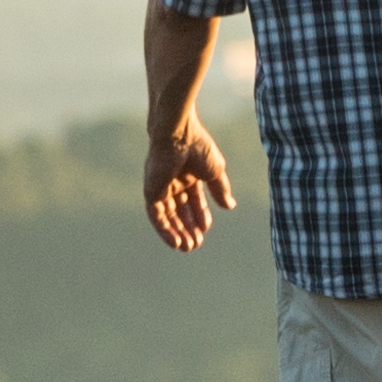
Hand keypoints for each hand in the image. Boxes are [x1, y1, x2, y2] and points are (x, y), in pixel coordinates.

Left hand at [143, 113, 232, 255]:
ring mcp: (161, 187)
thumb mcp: (215, 171)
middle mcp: (173, 182)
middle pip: (180, 210)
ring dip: (177, 232)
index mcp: (189, 175)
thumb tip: (230, 206)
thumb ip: (220, 189)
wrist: (178, 134)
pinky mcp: (151, 191)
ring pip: (167, 216)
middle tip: (196, 244)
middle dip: (188, 228)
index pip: (194, 200)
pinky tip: (175, 241)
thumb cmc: (198, 146)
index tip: (205, 228)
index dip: (200, 215)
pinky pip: (156, 215)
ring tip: (187, 247)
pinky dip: (164, 229)